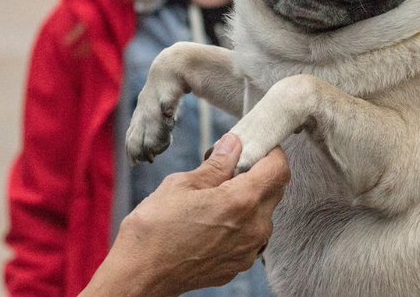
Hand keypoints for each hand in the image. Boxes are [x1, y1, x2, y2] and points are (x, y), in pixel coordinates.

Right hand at [80, 133, 290, 296]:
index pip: (278, 169)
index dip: (270, 152)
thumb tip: (233, 144)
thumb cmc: (155, 227)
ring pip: (263, 215)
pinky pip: (249, 238)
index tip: (255, 145)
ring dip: (249, 201)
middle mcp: (254, 229)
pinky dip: (240, 224)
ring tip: (216, 196)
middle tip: (230, 166)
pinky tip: (212, 221)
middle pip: (274, 191)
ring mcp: (248, 252)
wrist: (141, 274)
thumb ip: (216, 165)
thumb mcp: (182, 184)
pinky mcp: (237, 266)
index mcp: (242, 201)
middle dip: (259, 174)